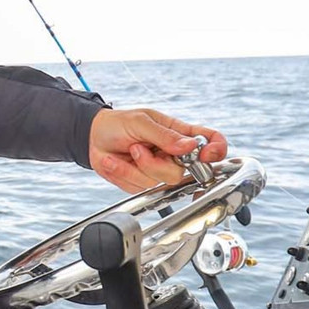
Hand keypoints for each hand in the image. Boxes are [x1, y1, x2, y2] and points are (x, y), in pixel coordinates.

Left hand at [89, 107, 227, 193]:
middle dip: (155, 163)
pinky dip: (122, 173)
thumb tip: (189, 146)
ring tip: (127, 150)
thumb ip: (165, 135)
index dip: (216, 150)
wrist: (92, 137)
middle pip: (182, 172)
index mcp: (180, 134)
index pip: (211, 141)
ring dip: (136, 167)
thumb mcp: (140, 121)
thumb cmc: (118, 123)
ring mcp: (158, 170)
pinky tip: (115, 161)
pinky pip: (139, 187)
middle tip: (137, 146)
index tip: (207, 155)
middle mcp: (173, 155)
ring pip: (160, 182)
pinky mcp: (142, 183)